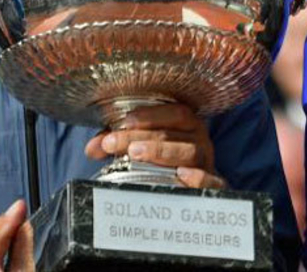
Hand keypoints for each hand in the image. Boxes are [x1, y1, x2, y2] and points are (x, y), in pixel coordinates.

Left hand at [85, 102, 225, 188]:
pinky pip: (212, 180)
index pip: (175, 113)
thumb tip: (92, 148)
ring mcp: (207, 163)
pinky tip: (182, 175)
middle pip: (173, 134)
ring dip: (161, 151)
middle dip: (141, 136)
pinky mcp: (214, 186)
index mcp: (188, 126)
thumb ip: (120, 143)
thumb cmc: (166, 165)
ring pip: (188, 152)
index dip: (151, 114)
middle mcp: (201, 141)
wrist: (193, 193)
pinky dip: (199, 177)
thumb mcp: (144, 148)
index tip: (125, 120)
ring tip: (134, 154)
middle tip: (113, 143)